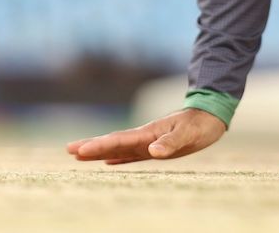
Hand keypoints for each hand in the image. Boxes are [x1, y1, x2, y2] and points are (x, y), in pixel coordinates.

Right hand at [66, 107, 225, 164]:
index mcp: (148, 134)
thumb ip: (171, 142)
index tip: (79, 150)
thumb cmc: (200, 125)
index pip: (119, 141)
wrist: (210, 116)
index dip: (99, 146)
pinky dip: (117, 158)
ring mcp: (148, 142)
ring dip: (99, 152)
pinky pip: (131, 154)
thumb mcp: (188, 134)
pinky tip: (108, 163)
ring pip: (118, 148)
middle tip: (68, 150)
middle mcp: (144, 137)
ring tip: (78, 156)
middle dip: (91, 147)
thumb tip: (152, 151)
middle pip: (113, 143)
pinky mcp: (155, 147)